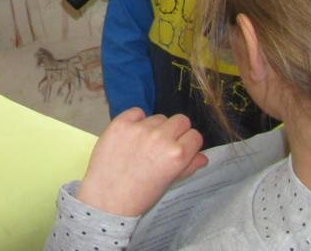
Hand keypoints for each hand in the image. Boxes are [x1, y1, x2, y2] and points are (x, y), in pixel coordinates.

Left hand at [76, 109, 207, 215]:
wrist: (107, 198)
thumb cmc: (140, 195)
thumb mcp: (169, 183)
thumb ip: (189, 167)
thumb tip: (203, 156)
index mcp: (177, 155)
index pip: (195, 135)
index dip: (189, 143)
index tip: (182, 148)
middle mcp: (161, 138)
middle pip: (180, 120)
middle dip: (176, 131)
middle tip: (164, 145)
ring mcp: (139, 129)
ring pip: (158, 117)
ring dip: (155, 127)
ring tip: (144, 145)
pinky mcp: (120, 123)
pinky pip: (137, 112)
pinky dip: (136, 120)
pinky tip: (132, 135)